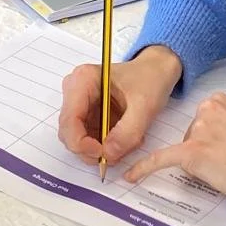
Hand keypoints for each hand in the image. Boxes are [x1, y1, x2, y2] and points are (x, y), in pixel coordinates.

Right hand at [58, 45, 182, 165]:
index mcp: (83, 80)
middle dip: (93, 149)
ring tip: (128, 141)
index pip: (69, 120)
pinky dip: (106, 146)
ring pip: (79, 140)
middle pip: (70, 133)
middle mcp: (75, 91)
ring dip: (102, 149)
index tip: (103, 154)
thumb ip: (127, 132)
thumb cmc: (150, 79)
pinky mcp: (87, 115)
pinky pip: (89, 140)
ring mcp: (80, 104)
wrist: (157, 71)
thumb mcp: (145, 106)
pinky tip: (125, 137)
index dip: (81, 143)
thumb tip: (108, 154)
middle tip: (118, 153)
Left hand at [123, 92, 225, 199]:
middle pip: (190, 134)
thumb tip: (213, 143)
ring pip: (183, 150)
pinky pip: (161, 160)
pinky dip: (144, 168)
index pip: (201, 120)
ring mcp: (197, 131)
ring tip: (225, 169)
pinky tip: (131, 177)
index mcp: (221, 101)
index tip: (225, 148)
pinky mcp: (190, 153)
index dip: (212, 139)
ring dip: (199, 163)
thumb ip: (225, 127)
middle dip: (203, 151)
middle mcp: (206, 111)